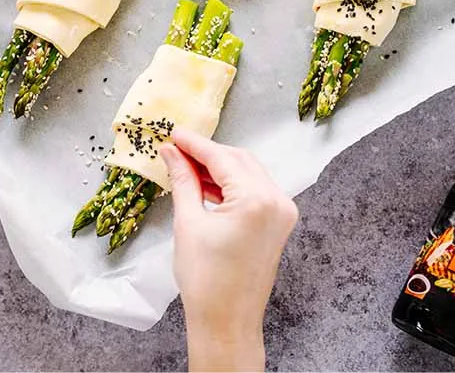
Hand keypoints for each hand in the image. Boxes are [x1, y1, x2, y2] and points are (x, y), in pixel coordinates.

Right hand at [160, 130, 298, 371]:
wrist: (227, 321)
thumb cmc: (205, 280)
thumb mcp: (188, 223)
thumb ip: (183, 180)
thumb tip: (171, 153)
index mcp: (256, 200)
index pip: (221, 158)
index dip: (194, 144)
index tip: (173, 133)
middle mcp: (276, 201)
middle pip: (239, 160)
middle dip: (207, 153)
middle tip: (176, 149)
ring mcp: (282, 212)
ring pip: (248, 173)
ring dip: (219, 167)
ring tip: (186, 166)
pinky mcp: (279, 223)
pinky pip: (255, 190)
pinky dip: (232, 184)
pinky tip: (206, 184)